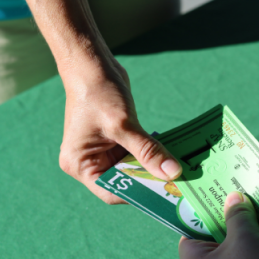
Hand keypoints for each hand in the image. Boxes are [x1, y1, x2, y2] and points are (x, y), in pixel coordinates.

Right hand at [17, 0, 181, 203]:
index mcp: (80, 165)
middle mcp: (90, 163)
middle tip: (176, 184)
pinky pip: (137, 155)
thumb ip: (148, 151)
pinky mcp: (117, 142)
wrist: (94, 65)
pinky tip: (169, 155)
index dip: (137, 194)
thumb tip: (172, 173)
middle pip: (124, 182)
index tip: (163, 193)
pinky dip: (151, 155)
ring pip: (133, 169)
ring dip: (153, 168)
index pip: (110, 192)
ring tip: (177, 171)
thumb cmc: (98, 93)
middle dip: (148, 181)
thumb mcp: (124, 125)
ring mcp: (103, 153)